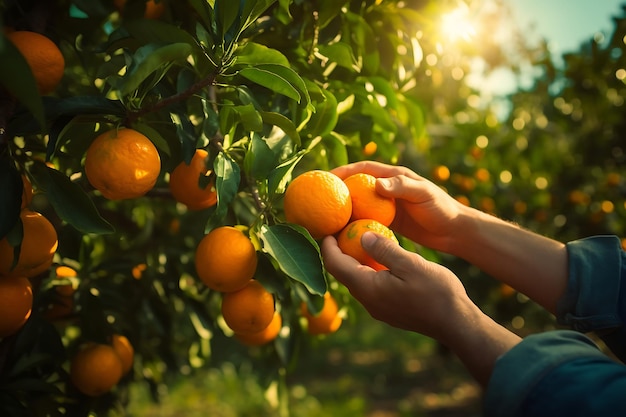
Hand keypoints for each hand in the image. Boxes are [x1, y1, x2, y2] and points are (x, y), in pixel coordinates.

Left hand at [321, 231, 472, 342]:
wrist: (456, 323)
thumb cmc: (436, 292)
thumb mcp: (411, 264)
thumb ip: (385, 249)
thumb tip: (363, 236)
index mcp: (368, 288)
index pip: (336, 265)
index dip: (327, 246)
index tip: (328, 229)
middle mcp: (368, 301)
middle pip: (343, 273)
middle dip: (339, 252)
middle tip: (343, 230)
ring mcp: (378, 308)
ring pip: (357, 281)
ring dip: (354, 261)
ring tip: (360, 240)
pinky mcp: (388, 310)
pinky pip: (370, 287)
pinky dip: (368, 270)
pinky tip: (380, 258)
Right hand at [331, 161, 470, 253]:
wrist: (455, 231)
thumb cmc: (441, 208)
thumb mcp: (423, 194)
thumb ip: (401, 187)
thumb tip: (376, 183)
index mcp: (393, 176)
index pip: (362, 170)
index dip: (343, 171)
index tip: (325, 178)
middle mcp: (387, 189)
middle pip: (356, 186)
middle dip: (337, 190)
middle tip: (317, 199)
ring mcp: (387, 206)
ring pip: (359, 204)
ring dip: (343, 209)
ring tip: (324, 218)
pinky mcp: (389, 222)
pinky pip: (367, 221)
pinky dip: (354, 225)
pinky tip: (343, 235)